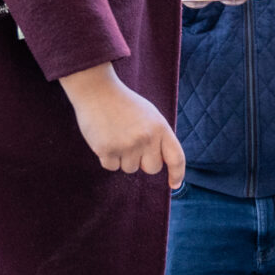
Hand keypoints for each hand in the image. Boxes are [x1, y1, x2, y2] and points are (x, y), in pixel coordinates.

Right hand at [59, 62, 186, 187]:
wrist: (96, 91)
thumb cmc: (124, 103)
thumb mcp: (149, 115)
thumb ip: (158, 137)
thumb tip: (160, 162)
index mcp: (160, 127)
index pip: (176, 158)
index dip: (177, 174)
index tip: (174, 184)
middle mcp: (146, 138)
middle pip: (152, 168)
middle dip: (143, 162)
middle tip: (132, 143)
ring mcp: (126, 145)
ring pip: (130, 169)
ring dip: (123, 158)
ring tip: (116, 135)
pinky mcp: (107, 150)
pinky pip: (111, 167)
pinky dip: (108, 157)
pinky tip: (105, 139)